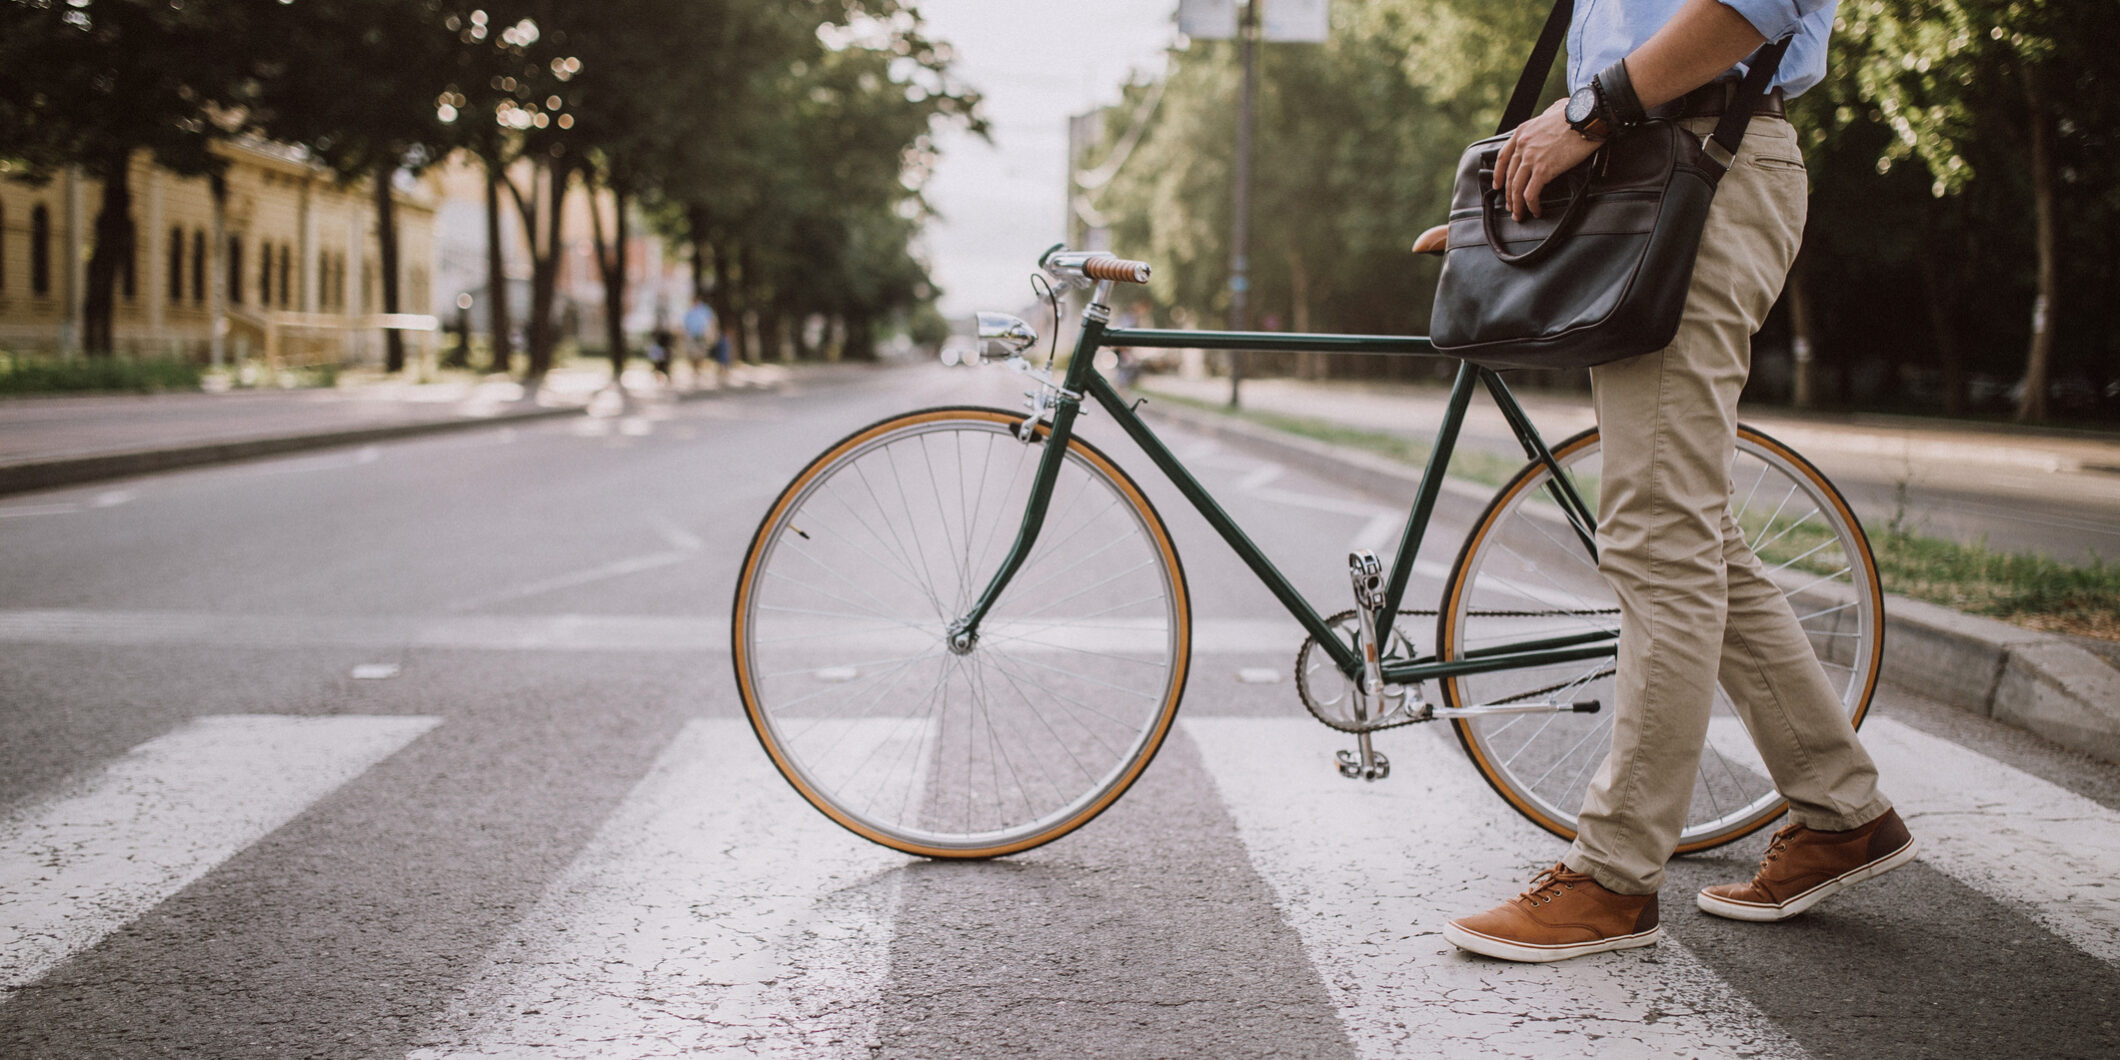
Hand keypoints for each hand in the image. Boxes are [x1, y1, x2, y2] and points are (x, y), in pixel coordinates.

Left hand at [1492, 98, 1601, 220]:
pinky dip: (1531, 205)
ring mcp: (1530, 158)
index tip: (1497, 185)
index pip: (1503, 157)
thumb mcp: (1552, 110)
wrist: (1586, 115)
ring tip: (1520, 214)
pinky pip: (1530, 193)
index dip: (1498, 174)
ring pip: (1516, 188)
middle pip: (1509, 176)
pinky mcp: (1543, 170)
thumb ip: (1546, 118)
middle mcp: (1522, 145)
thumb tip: (1551, 118)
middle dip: (1508, 195)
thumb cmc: (1575, 111)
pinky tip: (1535, 210)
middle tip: (1511, 206)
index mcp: (1522, 132)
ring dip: (1516, 204)